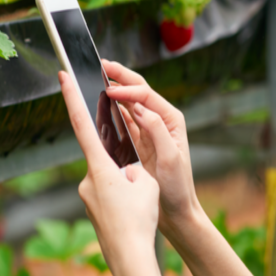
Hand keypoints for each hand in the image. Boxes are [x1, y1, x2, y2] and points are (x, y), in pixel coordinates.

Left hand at [59, 71, 173, 275]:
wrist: (130, 258)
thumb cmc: (138, 219)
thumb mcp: (145, 182)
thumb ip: (133, 167)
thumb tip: (124, 170)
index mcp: (99, 166)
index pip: (82, 124)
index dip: (72, 98)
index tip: (62, 77)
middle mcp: (87, 179)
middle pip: (105, 157)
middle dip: (123, 163)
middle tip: (138, 187)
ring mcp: (87, 195)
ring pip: (109, 178)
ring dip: (126, 185)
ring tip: (139, 205)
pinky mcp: (92, 209)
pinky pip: (108, 194)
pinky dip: (122, 198)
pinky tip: (133, 213)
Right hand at [101, 60, 201, 236]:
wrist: (176, 210)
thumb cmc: (178, 186)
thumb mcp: (171, 158)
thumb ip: (157, 129)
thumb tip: (140, 107)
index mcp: (171, 119)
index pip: (146, 95)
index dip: (127, 89)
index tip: (110, 90)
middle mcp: (160, 119)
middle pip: (137, 90)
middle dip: (120, 75)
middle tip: (101, 65)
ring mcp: (147, 129)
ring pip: (127, 102)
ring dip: (113, 89)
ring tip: (97, 78)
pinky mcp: (137, 140)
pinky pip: (121, 119)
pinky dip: (110, 109)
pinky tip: (99, 103)